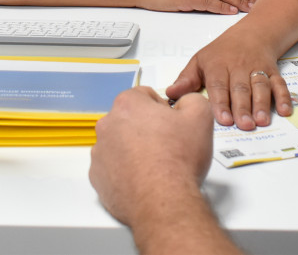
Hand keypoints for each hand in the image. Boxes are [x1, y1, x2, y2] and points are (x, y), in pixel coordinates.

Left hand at [89, 87, 213, 225]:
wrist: (163, 201)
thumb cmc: (178, 159)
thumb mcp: (200, 116)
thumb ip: (191, 99)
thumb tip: (185, 102)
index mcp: (128, 104)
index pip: (145, 96)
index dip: (163, 109)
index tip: (172, 124)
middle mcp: (108, 125)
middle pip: (130, 119)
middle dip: (146, 128)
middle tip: (167, 146)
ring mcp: (100, 152)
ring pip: (119, 144)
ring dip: (134, 150)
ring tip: (156, 165)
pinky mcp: (97, 177)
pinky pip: (112, 167)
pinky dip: (125, 171)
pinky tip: (143, 179)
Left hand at [165, 27, 290, 130]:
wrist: (252, 33)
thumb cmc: (222, 51)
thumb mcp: (200, 60)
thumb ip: (187, 79)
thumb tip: (169, 93)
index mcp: (218, 66)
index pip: (219, 85)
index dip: (221, 102)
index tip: (222, 119)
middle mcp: (239, 67)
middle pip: (241, 89)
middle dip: (243, 107)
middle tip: (244, 125)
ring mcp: (258, 69)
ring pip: (261, 87)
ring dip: (263, 104)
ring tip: (262, 121)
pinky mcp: (273, 71)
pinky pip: (280, 84)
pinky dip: (284, 97)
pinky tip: (285, 111)